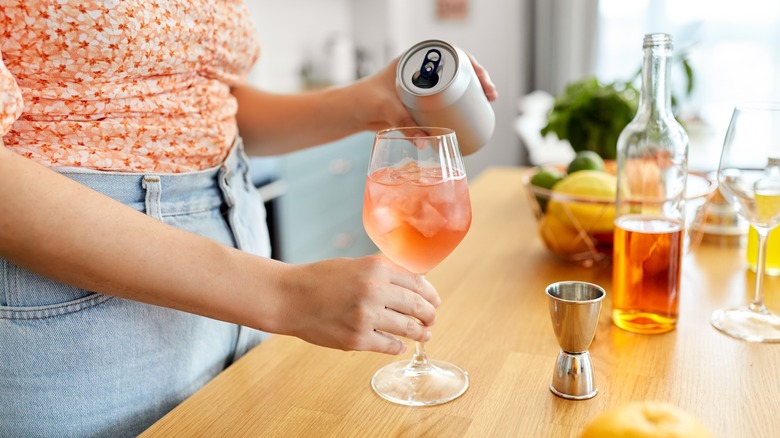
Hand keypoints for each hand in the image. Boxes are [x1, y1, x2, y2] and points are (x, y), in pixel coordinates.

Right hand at [276, 255, 439, 354]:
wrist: (289, 297)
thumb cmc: (320, 279)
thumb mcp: (355, 265)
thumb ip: (383, 273)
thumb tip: (416, 282)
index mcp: (376, 268)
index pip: (418, 282)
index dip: (430, 294)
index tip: (434, 301)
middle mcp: (374, 290)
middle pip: (417, 306)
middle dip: (429, 315)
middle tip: (432, 320)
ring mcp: (366, 317)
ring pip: (407, 328)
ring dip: (420, 333)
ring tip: (425, 335)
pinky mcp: (357, 339)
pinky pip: (389, 345)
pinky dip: (398, 346)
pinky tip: (399, 345)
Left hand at [351, 52, 497, 131]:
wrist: (352, 111)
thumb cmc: (364, 100)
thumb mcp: (385, 108)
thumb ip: (402, 124)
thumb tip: (424, 144)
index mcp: (415, 60)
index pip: (451, 56)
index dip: (472, 65)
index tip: (483, 81)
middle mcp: (421, 70)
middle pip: (458, 71)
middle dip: (479, 81)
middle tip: (491, 96)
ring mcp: (422, 86)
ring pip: (454, 86)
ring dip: (473, 93)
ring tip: (487, 105)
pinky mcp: (421, 103)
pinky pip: (445, 100)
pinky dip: (461, 104)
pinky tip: (474, 111)